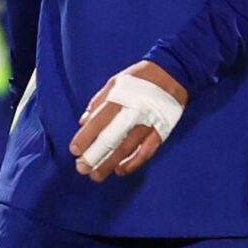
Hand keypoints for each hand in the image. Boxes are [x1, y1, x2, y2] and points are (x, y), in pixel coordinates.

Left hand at [68, 60, 186, 180]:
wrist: (173, 72)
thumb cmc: (139, 78)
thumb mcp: (115, 82)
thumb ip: (98, 102)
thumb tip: (83, 122)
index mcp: (120, 99)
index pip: (99, 122)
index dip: (85, 138)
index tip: (74, 151)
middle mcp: (134, 112)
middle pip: (112, 139)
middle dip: (95, 156)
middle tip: (82, 169)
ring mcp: (149, 123)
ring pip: (128, 148)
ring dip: (111, 163)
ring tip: (97, 175)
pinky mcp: (162, 130)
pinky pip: (147, 151)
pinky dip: (134, 162)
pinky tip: (121, 170)